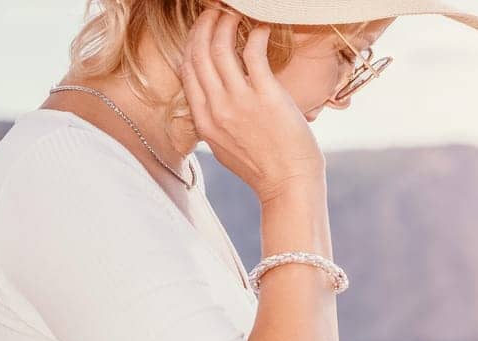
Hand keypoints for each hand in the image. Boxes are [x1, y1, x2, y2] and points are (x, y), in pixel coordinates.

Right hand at [179, 7, 324, 200]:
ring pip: (220, 47)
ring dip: (226, 22)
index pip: (187, 69)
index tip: (203, 31)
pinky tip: (262, 28)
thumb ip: (215, 122)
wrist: (289, 186)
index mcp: (204, 121)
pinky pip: (253, 53)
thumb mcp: (226, 147)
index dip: (192, 43)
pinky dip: (256, 34)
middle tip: (216, 12)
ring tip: (236, 13)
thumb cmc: (265, 169)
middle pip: (198, 52)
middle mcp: (216, 108)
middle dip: (204, 25)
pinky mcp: (266, 97)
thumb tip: (214, 102)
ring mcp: (240, 103)